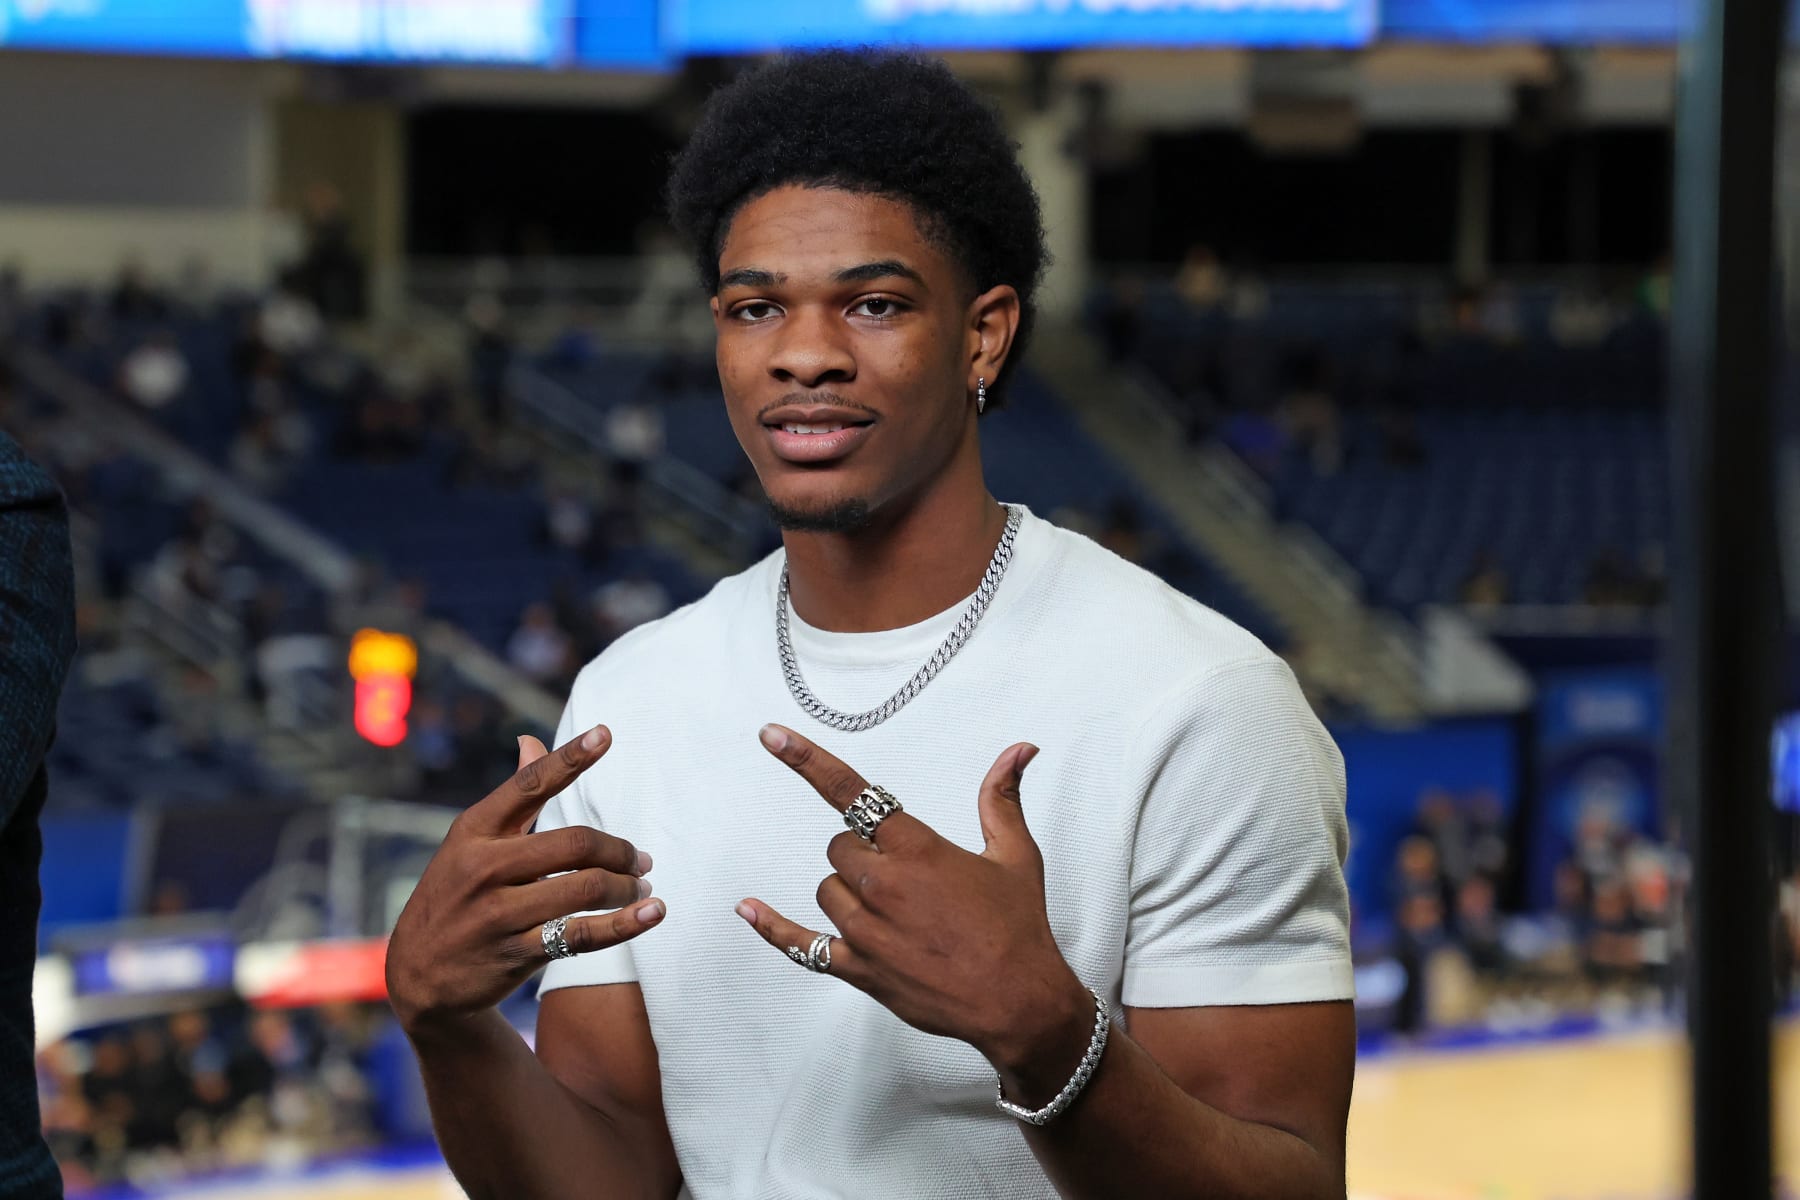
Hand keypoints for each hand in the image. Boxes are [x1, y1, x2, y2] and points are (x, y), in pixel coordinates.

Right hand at [386, 726, 662, 1035]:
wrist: (419, 976)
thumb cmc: (456, 895)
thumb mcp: (470, 844)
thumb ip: (512, 799)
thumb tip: (530, 741)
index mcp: (474, 830)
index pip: (529, 785)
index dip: (570, 758)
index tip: (605, 733)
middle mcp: (483, 867)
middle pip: (574, 843)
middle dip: (618, 850)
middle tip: (640, 859)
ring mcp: (498, 913)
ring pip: (585, 888)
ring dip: (626, 886)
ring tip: (640, 887)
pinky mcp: (515, 953)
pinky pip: (583, 935)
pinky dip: (626, 923)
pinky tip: (652, 912)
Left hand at [735, 724, 1088, 1072]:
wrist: (1020, 1003)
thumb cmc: (1018, 930)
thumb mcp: (1015, 855)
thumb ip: (1002, 797)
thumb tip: (1017, 750)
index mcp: (917, 849)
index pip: (851, 792)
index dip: (807, 761)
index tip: (773, 736)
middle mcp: (883, 885)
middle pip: (839, 847)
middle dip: (864, 852)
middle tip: (906, 875)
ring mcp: (866, 930)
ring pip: (827, 890)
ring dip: (850, 891)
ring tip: (898, 911)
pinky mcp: (858, 969)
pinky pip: (800, 945)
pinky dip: (772, 928)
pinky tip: (749, 909)